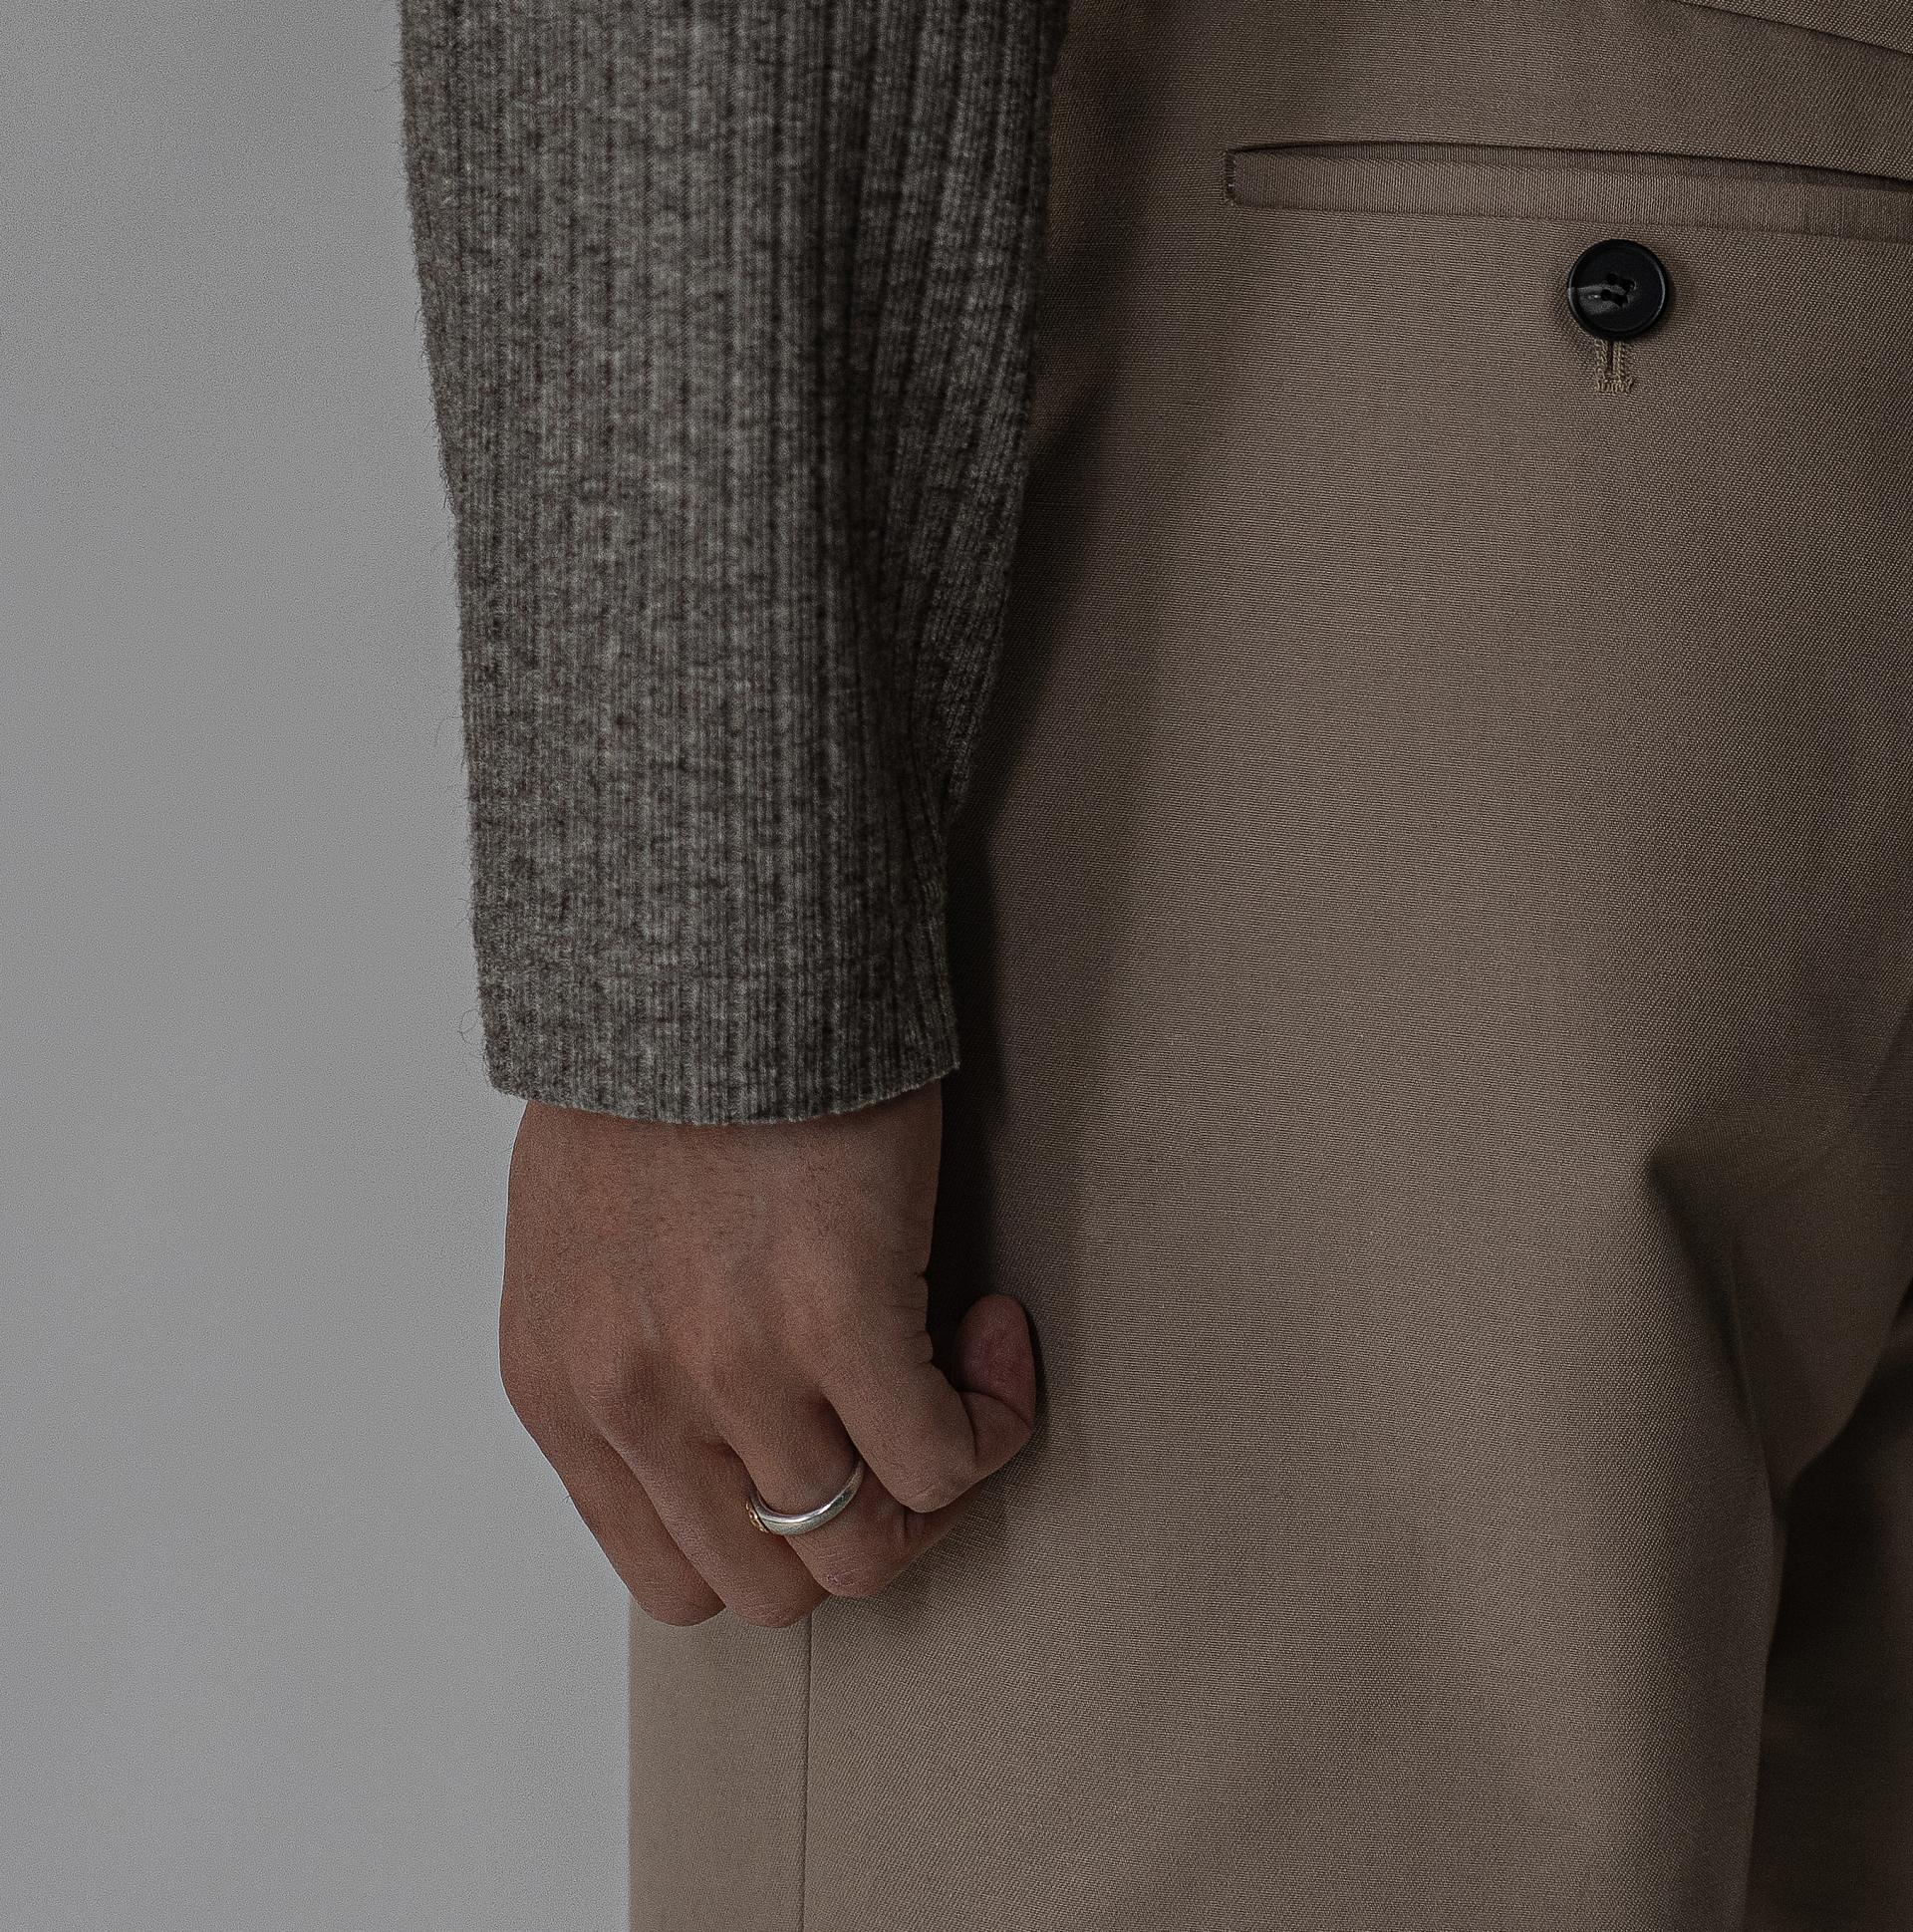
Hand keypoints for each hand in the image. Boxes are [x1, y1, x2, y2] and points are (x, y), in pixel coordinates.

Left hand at [495, 1080, 1037, 1626]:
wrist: (700, 947)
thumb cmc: (651, 1070)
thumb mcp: (581, 1246)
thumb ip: (626, 1358)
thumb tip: (714, 1434)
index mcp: (563, 1389)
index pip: (674, 1574)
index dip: (777, 1542)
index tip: (829, 1457)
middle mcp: (635, 1401)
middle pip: (771, 1584)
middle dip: (857, 1525)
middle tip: (904, 1431)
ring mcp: (733, 1369)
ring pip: (863, 1548)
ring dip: (932, 1480)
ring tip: (952, 1372)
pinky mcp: (837, 1317)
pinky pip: (942, 1460)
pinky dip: (987, 1418)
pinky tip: (986, 1330)